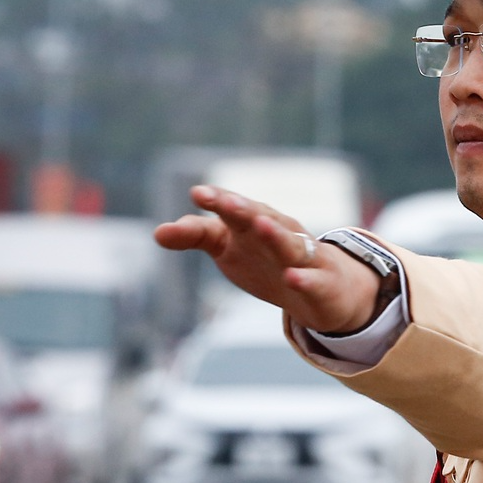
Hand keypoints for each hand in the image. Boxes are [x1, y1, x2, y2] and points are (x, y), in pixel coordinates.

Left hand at [152, 185, 382, 334]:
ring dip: (276, 235)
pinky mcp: (322, 283)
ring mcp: (303, 256)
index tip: (197, 193)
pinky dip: (303, 278)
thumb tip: (156, 232)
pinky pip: (312, 279)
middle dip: (243, 209)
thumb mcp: (228, 247)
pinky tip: (292, 278)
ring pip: (290, 243)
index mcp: (253, 222)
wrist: (326, 289)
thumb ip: (196, 235)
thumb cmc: (267, 260)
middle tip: (224, 201)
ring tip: (260, 225)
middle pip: (261, 218)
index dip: (217, 201)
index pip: (232, 209)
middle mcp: (279, 232)